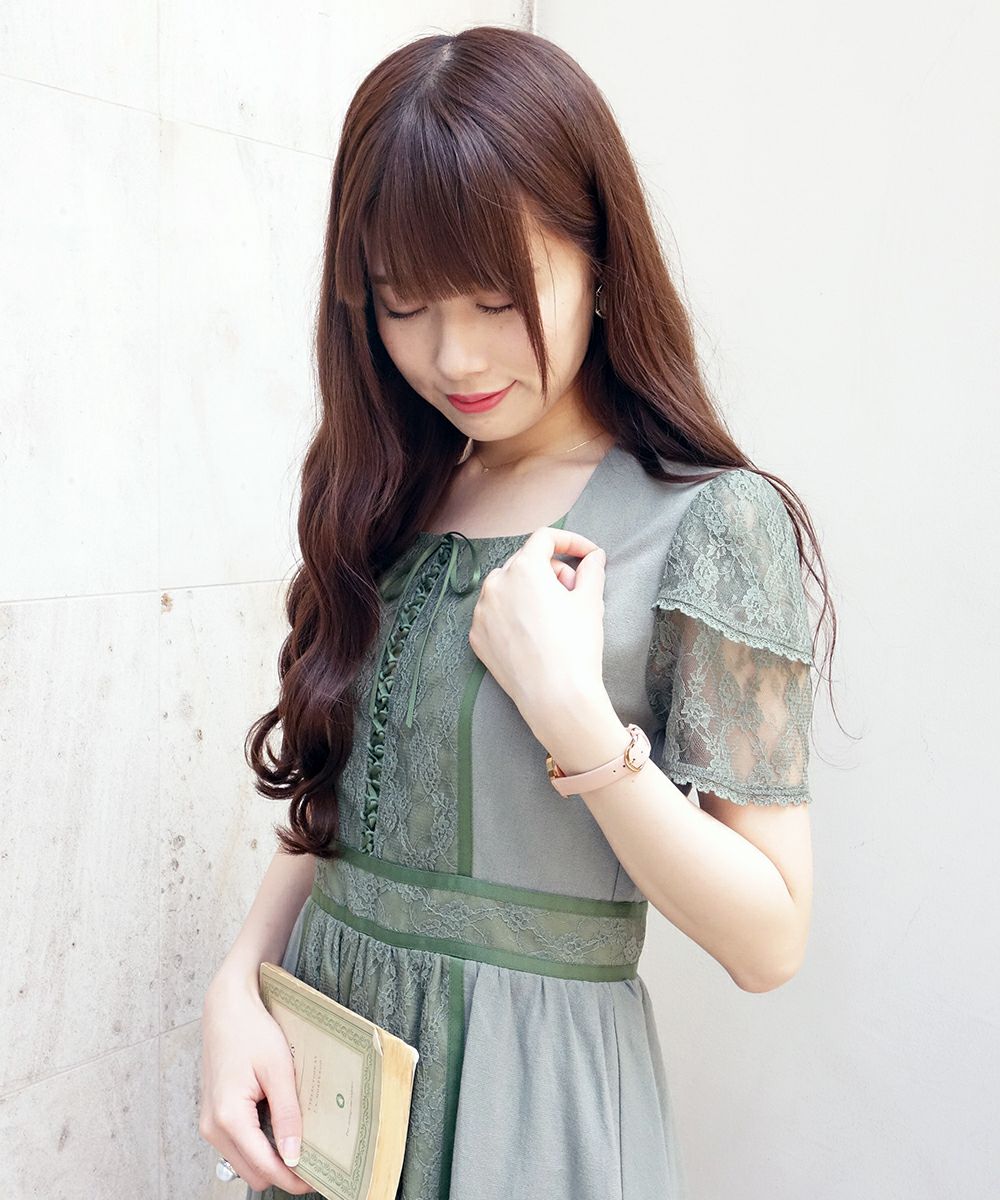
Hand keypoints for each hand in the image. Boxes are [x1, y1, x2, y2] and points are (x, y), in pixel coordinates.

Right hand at [198, 972, 313, 1194]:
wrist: (225, 1008)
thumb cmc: (251, 1031)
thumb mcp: (278, 1069)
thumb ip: (287, 1115)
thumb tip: (294, 1155)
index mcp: (228, 1117)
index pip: (264, 1167)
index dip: (292, 1179)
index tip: (318, 1180)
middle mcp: (213, 1127)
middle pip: (253, 1172)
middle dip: (283, 1173)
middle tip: (315, 1162)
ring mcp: (210, 1124)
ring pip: (244, 1162)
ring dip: (270, 1160)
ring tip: (302, 1144)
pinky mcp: (214, 1116)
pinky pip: (238, 1145)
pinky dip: (259, 1146)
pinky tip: (280, 1129)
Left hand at [468, 526, 607, 725]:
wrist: (555, 696)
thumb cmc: (575, 647)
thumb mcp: (590, 602)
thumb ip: (591, 571)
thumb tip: (593, 558)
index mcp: (524, 568)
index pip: (545, 538)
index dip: (571, 542)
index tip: (587, 555)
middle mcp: (496, 584)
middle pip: (526, 562)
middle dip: (553, 571)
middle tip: (574, 592)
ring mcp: (481, 611)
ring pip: (507, 587)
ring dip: (530, 591)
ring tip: (553, 615)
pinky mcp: (476, 636)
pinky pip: (495, 613)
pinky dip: (513, 614)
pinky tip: (533, 633)